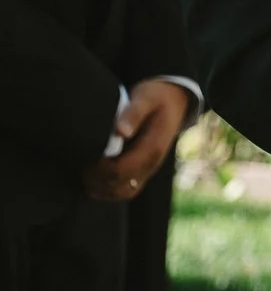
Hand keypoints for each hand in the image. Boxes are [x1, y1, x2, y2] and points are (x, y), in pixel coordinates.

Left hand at [83, 79, 190, 203]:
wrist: (174, 100)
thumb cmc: (156, 97)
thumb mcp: (146, 98)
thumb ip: (133, 113)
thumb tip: (120, 131)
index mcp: (153, 148)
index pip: (121, 169)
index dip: (99, 168)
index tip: (84, 155)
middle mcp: (152, 164)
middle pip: (119, 186)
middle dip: (96, 179)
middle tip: (77, 165)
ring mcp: (148, 170)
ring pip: (122, 193)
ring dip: (100, 188)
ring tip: (82, 173)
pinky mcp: (143, 171)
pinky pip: (125, 190)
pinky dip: (107, 190)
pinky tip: (93, 179)